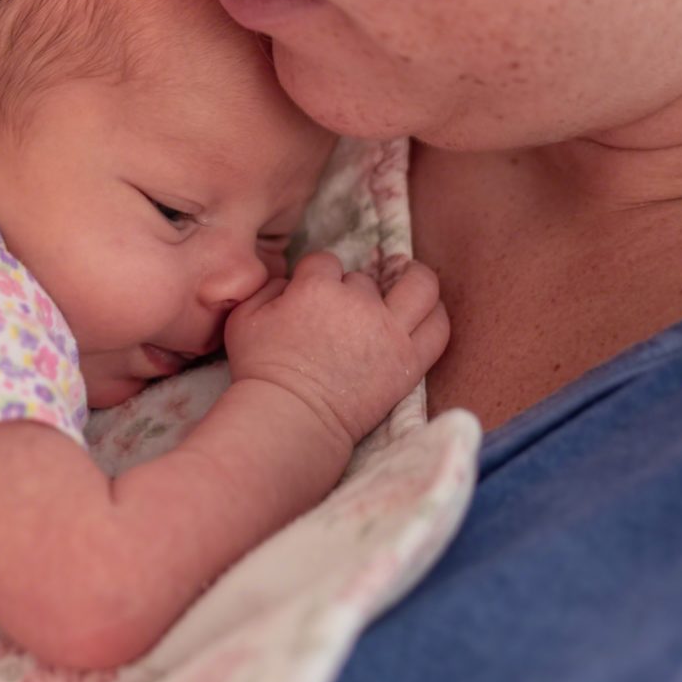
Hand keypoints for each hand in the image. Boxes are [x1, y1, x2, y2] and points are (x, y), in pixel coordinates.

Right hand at [222, 253, 449, 450]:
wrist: (290, 419)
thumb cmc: (261, 371)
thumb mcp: (243, 318)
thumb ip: (268, 286)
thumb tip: (292, 280)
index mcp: (316, 288)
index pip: (325, 262)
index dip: (316, 276)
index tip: (310, 296)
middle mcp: (358, 303)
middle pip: (365, 279)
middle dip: (353, 291)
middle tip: (345, 312)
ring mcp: (389, 331)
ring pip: (420, 286)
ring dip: (413, 279)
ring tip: (407, 282)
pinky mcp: (409, 360)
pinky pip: (438, 325)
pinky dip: (435, 313)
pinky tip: (425, 310)